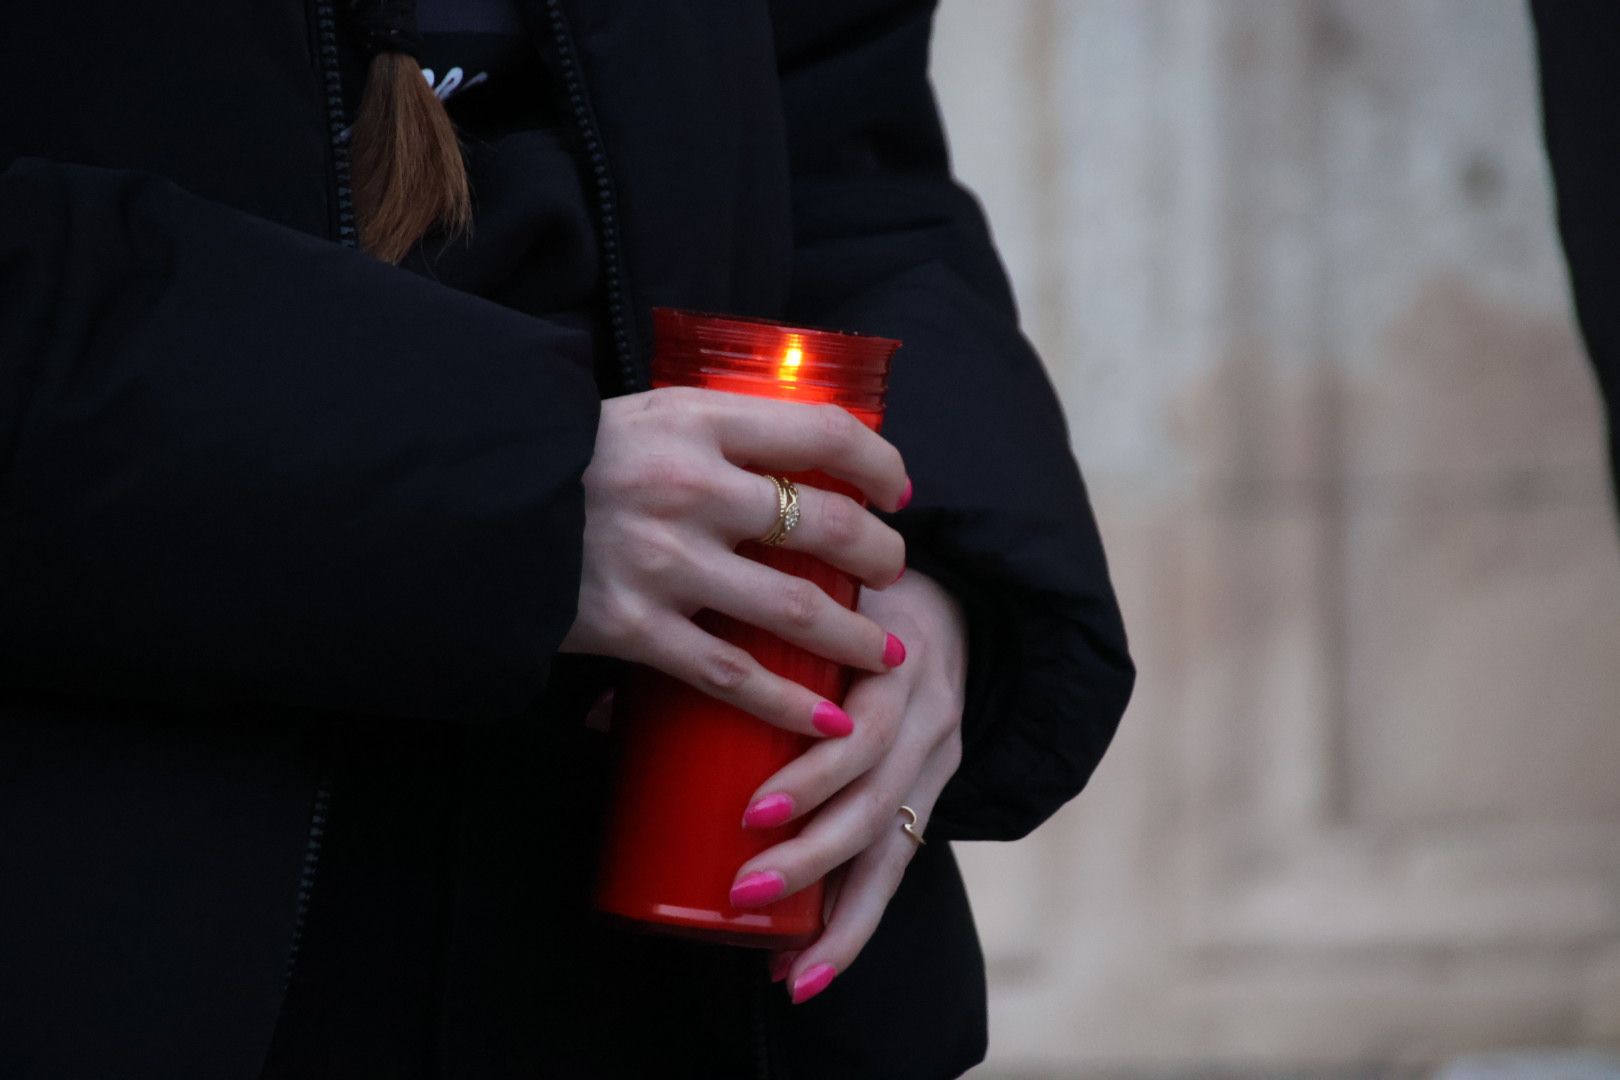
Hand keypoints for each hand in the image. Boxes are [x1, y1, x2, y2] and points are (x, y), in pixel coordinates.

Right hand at [560, 386, 910, 737]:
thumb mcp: (648, 414)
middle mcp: (688, 488)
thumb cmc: (570, 457)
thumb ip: (721, 432)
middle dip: (879, 554)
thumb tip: (804, 451)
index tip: (897, 490)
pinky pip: (731, 675)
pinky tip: (828, 719)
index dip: (878, 462)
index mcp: (696, 422)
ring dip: (854, 636)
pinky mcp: (632, 626)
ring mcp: (662, 561)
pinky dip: (788, 703)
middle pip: (823, 523)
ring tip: (886, 655)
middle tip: (895, 571)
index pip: (821, 432)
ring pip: (793, 606)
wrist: (470, 505)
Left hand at [725, 569, 967, 1002]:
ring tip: (781, 967)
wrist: (953, 605)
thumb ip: (724, 643)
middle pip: (878, 805)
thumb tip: (600, 713)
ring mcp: (937, 763)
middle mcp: (928, 720)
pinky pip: (898, 870)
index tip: (752, 813)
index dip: (816, 779)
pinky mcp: (933, 798)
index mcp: (895, 665)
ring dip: (837, 919)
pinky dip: (852, 927)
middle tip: (741, 891)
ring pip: (895, 852)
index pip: (867, 734)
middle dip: (811, 859)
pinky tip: (806, 972)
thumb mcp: (802, 603)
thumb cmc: (847, 604)